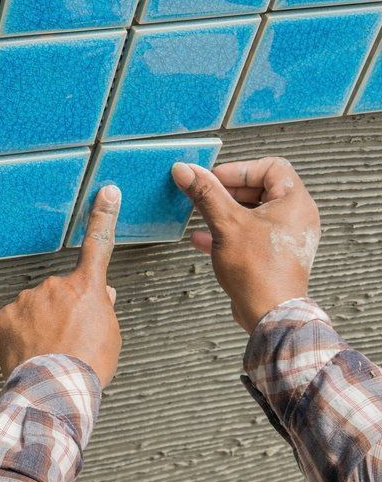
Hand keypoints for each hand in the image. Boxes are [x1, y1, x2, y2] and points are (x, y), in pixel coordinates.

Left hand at [0, 186, 122, 385]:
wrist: (54, 389)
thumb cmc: (87, 366)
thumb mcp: (110, 335)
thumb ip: (103, 308)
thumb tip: (100, 293)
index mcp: (86, 287)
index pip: (98, 244)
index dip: (104, 216)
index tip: (106, 191)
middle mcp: (55, 285)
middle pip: (61, 292)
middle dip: (65, 310)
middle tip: (70, 341)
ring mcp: (28, 299)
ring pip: (36, 306)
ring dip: (41, 323)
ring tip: (50, 352)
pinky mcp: (5, 315)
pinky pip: (16, 319)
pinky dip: (22, 333)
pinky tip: (31, 352)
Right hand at [171, 157, 319, 332]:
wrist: (269, 313)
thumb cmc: (260, 271)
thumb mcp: (226, 224)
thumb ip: (205, 194)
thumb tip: (186, 171)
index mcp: (295, 202)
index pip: (271, 167)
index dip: (240, 170)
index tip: (215, 178)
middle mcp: (296, 217)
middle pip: (260, 188)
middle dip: (227, 191)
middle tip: (205, 194)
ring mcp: (285, 237)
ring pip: (252, 212)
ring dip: (224, 211)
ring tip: (202, 214)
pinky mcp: (273, 254)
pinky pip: (250, 233)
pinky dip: (227, 231)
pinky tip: (203, 238)